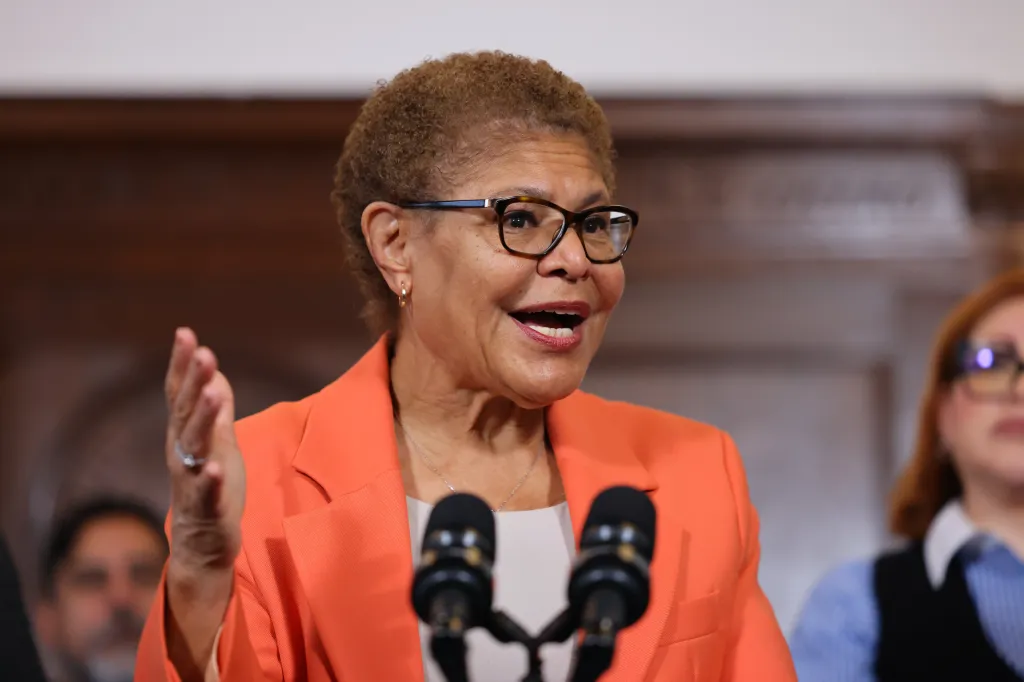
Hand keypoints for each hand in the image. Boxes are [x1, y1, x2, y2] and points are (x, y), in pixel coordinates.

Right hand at [163, 327, 245, 584]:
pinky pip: (206, 492)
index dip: (181, 364)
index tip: (184, 332)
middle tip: (203, 352)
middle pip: (187, 412)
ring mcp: (192, 480)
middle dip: (194, 381)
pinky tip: (214, 466)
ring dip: (203, 418)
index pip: (180, 393)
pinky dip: (208, 479)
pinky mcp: (207, 508)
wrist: (204, 544)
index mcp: (186, 435)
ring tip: (212, 392)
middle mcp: (182, 453)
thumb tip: (215, 373)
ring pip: (195, 446)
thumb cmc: (211, 487)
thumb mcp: (220, 441)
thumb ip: (217, 409)